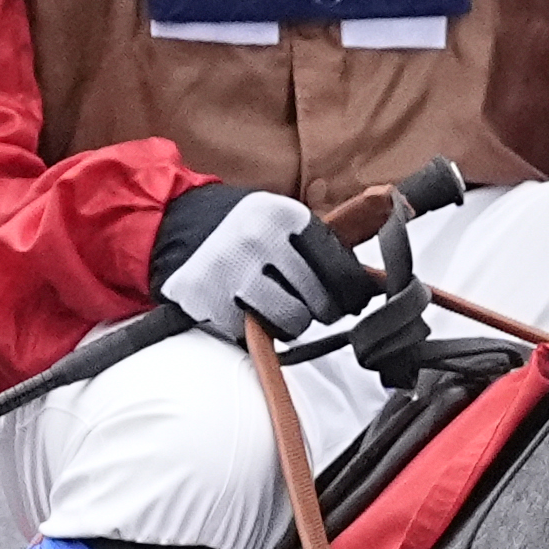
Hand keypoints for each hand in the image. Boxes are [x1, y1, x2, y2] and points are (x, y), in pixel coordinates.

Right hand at [152, 183, 373, 339]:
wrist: (169, 224)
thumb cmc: (238, 227)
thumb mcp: (280, 221)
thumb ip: (325, 246)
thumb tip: (380, 280)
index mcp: (284, 215)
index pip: (340, 267)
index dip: (348, 291)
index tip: (347, 299)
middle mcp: (258, 239)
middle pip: (319, 300)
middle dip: (318, 309)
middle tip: (306, 304)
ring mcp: (230, 270)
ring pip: (291, 322)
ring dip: (288, 323)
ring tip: (274, 307)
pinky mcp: (206, 298)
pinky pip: (249, 332)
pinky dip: (249, 329)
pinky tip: (241, 308)